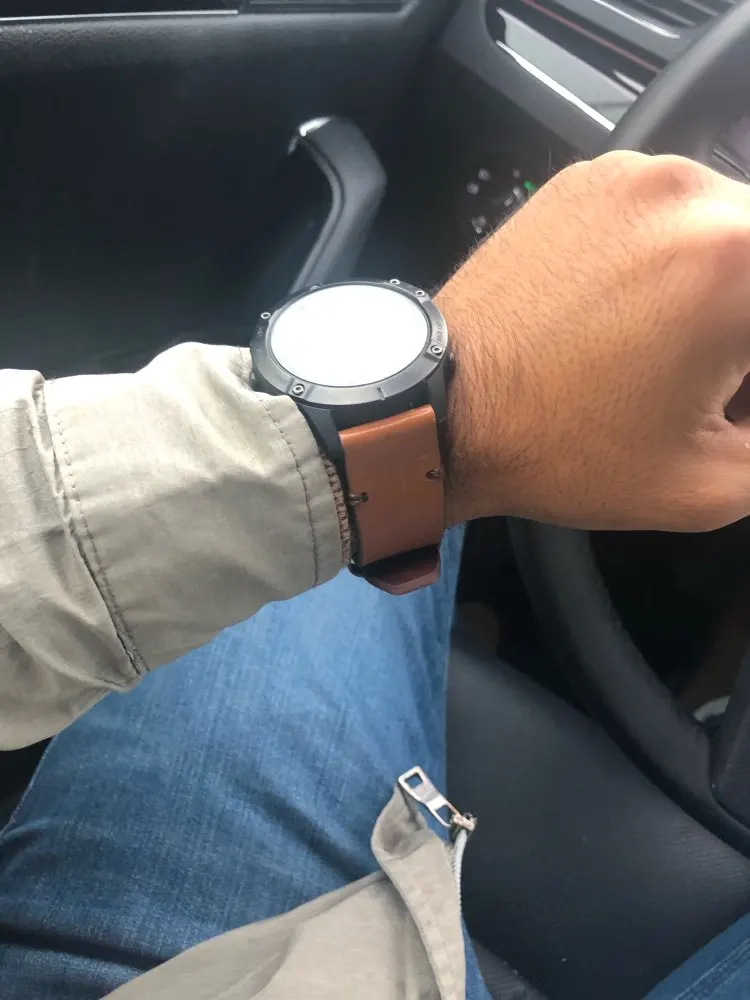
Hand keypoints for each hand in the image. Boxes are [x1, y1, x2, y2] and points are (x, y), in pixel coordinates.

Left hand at [439, 151, 749, 531]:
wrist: (441, 409)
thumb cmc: (560, 448)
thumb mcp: (708, 483)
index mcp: (742, 260)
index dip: (748, 372)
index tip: (731, 394)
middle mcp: (695, 191)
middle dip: (747, 324)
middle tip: (716, 382)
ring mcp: (636, 174)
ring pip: (732, 228)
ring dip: (727, 285)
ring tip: (673, 350)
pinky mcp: (590, 179)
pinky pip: (672, 212)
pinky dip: (679, 256)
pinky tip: (637, 313)